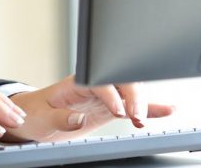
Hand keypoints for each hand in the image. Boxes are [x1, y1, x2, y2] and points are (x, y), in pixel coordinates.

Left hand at [0, 75, 175, 142]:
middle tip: (137, 116)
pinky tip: (167, 110)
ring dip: (142, 102)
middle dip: (132, 95)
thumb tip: (78, 118)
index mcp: (75, 82)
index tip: (117, 110)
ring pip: (130, 92)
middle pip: (119, 81)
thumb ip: (60, 117)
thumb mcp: (40, 117)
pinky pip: (131, 107)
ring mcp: (104, 96)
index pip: (98, 81)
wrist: (33, 116)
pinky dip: (149, 109)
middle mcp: (93, 85)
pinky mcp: (109, 108)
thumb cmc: (34, 112)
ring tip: (145, 119)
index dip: (110, 93)